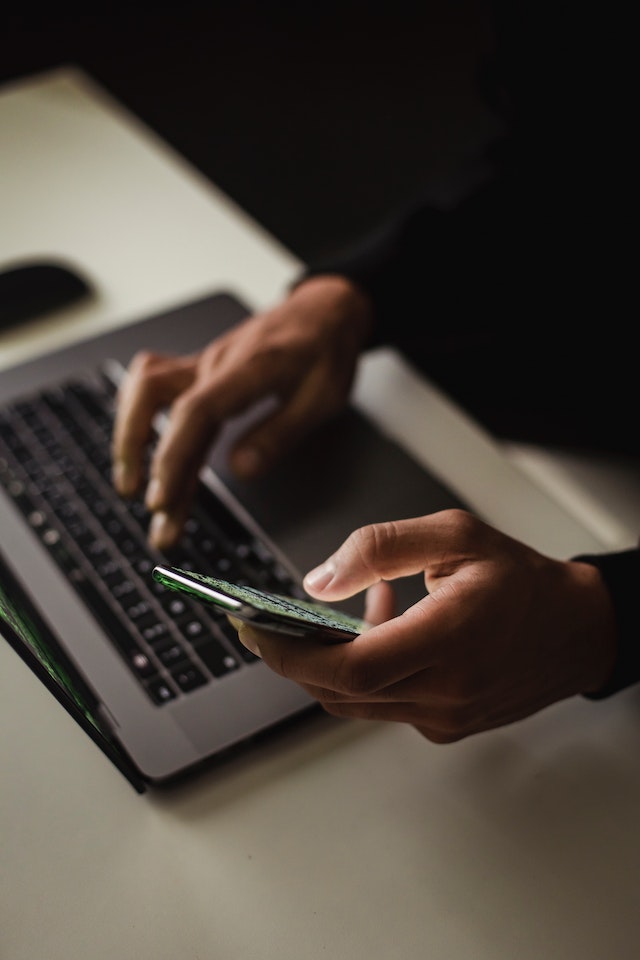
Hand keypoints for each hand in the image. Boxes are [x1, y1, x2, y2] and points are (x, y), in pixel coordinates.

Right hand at [111, 275, 371, 547]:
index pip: (195, 413)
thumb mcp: (322, 398)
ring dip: (129, 435)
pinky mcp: (197, 370)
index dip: (173, 457)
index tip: (163, 498)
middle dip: (141, 458)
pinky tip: (138, 447)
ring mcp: (201, 364)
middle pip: (157, 402)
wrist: (323, 311)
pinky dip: (136, 416)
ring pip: (144, 389)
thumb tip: (240, 470)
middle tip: (151, 510)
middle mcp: (215, 362)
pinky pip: (152, 384)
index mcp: (248, 368)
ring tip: (130, 483)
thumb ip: (280, 434)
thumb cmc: (326, 350)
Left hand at [233, 510, 616, 741]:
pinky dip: (365, 674)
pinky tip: (384, 633)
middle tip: (270, 625)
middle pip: (342, 692)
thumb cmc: (521, 580)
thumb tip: (318, 582)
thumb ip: (380, 548)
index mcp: (450, 639)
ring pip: (357, 703)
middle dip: (295, 660)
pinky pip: (383, 706)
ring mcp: (446, 716)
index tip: (257, 632)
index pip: (352, 668)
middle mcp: (446, 690)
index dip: (293, 656)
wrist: (576, 630)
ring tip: (349, 614)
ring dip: (333, 663)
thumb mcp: (453, 535)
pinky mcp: (446, 725)